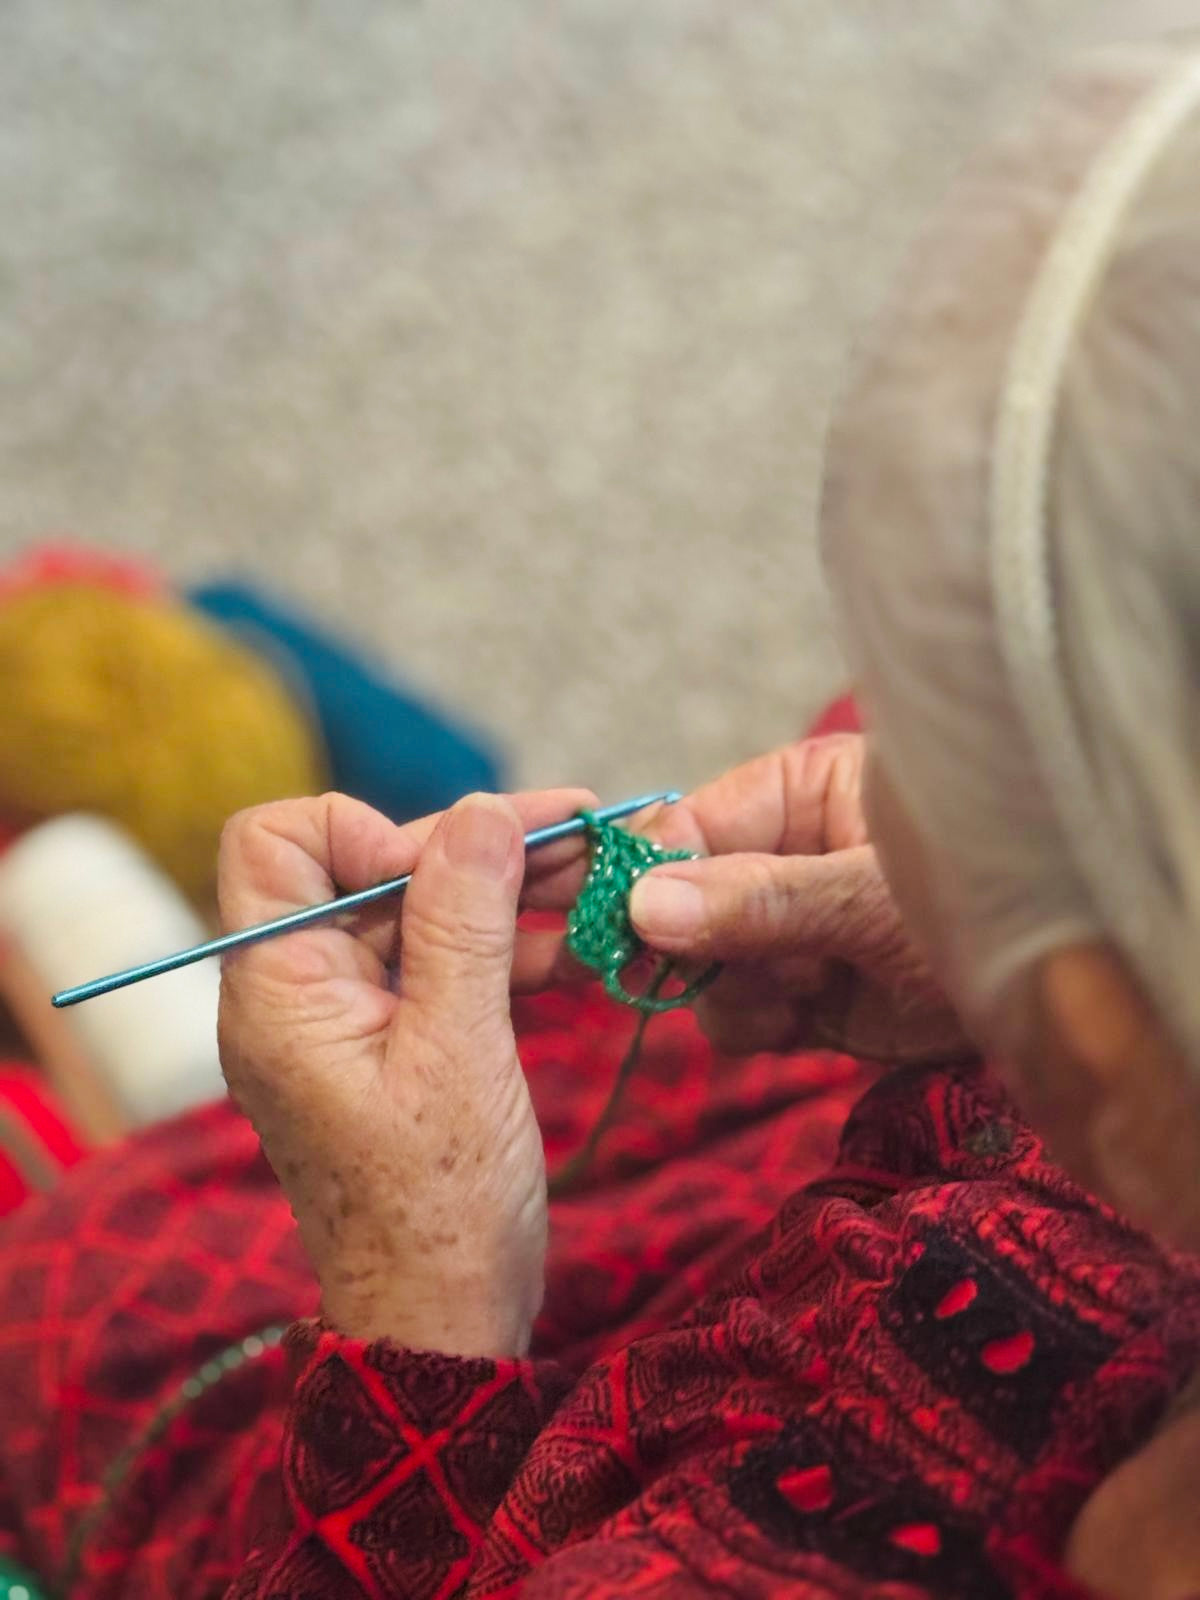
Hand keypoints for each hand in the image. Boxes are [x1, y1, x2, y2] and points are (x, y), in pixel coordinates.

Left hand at [217, 786, 594, 1356]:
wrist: (444, 1324)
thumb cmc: (440, 1209)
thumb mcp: (459, 1052)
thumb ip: (464, 923)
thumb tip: (483, 810)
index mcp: (279, 989)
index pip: (277, 842)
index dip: (364, 832)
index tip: (451, 871)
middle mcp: (300, 992)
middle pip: (370, 868)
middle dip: (473, 848)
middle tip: (582, 832)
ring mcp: (348, 1018)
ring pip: (419, 912)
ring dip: (506, 892)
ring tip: (602, 875)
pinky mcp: (394, 1043)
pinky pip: (444, 965)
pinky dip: (506, 948)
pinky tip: (579, 947)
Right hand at [519, 736, 967, 1063]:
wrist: (1067, 1005)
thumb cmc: (991, 903)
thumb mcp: (872, 897)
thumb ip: (760, 902)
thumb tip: (645, 905)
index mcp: (797, 793)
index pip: (688, 823)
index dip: (642, 871)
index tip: (611, 919)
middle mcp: (782, 857)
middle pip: (676, 895)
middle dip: (676, 939)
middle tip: (653, 968)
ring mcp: (789, 931)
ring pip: (698, 963)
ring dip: (731, 988)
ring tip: (799, 989)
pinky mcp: (804, 998)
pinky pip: (734, 1014)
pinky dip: (755, 1025)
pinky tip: (806, 1018)